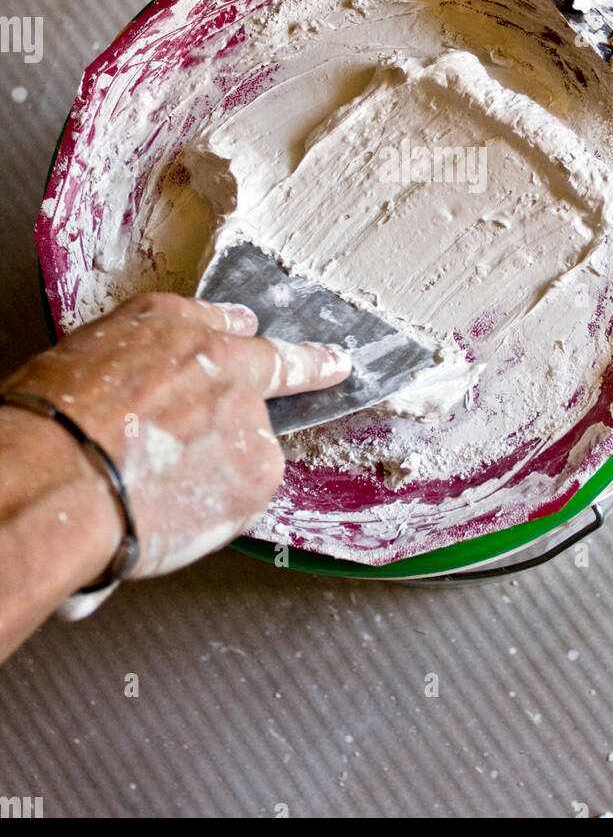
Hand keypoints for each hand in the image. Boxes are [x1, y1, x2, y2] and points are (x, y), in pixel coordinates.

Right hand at [1, 292, 349, 580]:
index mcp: (169, 324)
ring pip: (249, 444)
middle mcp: (222, 357)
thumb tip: (149, 397)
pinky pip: (244, 491)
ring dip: (225, 468)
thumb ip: (136, 370)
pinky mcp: (261, 467)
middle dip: (310, 365)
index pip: (222, 321)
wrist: (65, 476)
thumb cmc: (53, 425)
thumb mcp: (86, 363)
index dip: (238, 334)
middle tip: (335, 362)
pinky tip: (174, 515)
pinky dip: (218, 507)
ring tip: (163, 492)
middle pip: (271, 367)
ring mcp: (249, 412)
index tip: (254, 333)